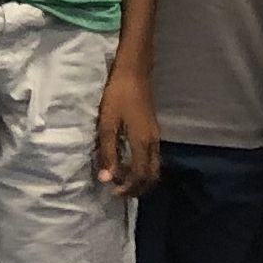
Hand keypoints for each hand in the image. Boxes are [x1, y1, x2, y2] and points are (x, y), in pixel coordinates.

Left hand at [94, 68, 160, 196]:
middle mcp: (153, 142)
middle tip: (120, 191)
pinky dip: (144, 167)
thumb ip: (107, 152)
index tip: (113, 191)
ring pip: (155, 167)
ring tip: (124, 180)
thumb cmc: (117, 95)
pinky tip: (129, 163)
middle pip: (152, 175)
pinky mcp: (153, 130)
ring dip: (142, 178)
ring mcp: (155, 136)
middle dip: (138, 188)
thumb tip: (106, 179)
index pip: (140, 175)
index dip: (128, 188)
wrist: (133, 71)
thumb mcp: (107, 123)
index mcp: (142, 142)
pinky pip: (153, 157)